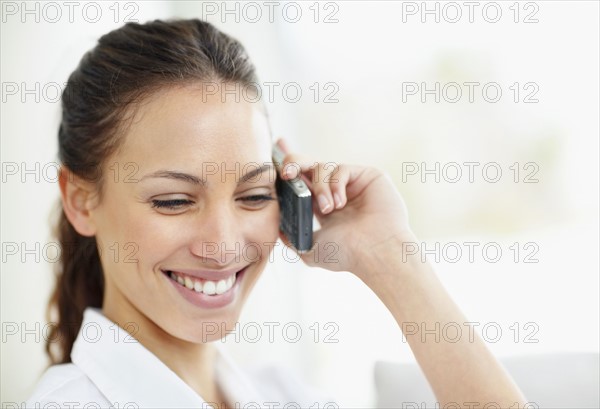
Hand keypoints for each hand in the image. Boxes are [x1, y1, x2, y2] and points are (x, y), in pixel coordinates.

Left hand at [276, 139, 414, 279]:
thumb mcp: (309, 249)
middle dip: (293, 163)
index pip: (302, 180)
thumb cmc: (347, 255)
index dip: (289, 165)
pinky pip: (341, 169)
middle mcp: (336, 191)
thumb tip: (277, 228)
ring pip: (322, 167)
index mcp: (322, 205)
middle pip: (308, 164)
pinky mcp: (367, 175)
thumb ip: (292, 238)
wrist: (374, 253)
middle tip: (287, 174)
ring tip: (328, 209)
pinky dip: (335, 185)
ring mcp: (352, 183)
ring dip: (319, 187)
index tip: (274, 152)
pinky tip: (340, 203)